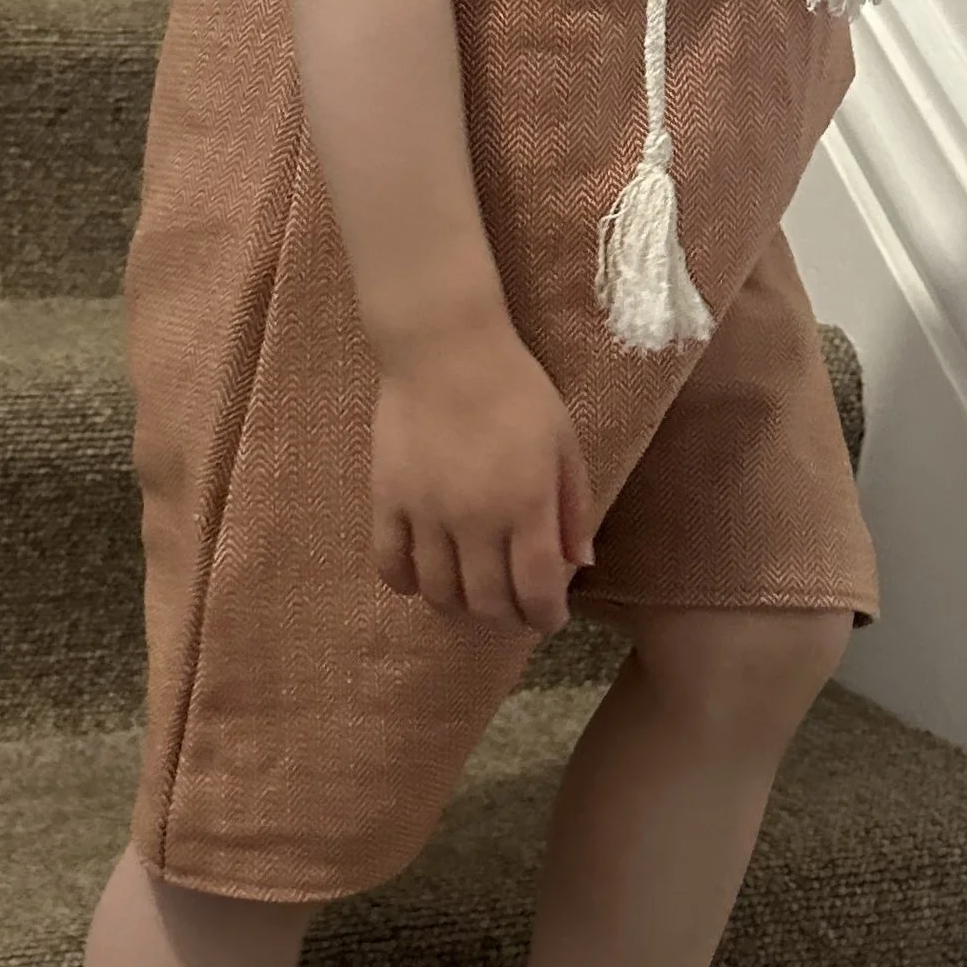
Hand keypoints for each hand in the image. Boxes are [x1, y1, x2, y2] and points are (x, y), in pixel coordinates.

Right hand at [371, 318, 595, 633]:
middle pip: (488, 601)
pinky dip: (407, 583)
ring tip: (471, 597)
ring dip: (459, 606)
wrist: (445, 347)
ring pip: (440, 591)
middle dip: (506, 616)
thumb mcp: (563, 441)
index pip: (536, 590)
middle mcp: (475, 519)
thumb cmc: (515, 388)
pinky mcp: (387, 500)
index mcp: (526, 505)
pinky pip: (390, 564)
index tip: (548, 620)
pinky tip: (422, 578)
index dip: (545, 617)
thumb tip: (580, 564)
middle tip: (513, 607)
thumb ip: (573, 505)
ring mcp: (426, 513)